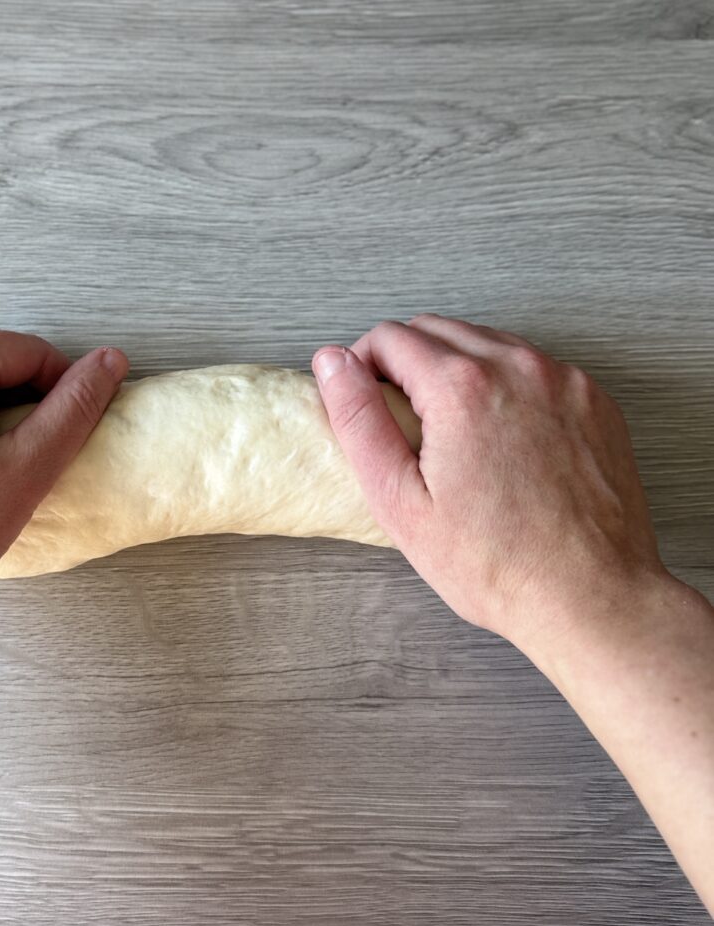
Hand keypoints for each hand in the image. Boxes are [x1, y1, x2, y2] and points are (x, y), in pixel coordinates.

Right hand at [312, 314, 667, 652]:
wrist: (591, 597)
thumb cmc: (496, 563)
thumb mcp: (399, 501)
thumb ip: (358, 420)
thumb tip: (332, 362)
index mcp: (462, 388)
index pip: (389, 337)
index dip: (362, 366)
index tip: (367, 402)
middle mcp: (517, 367)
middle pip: (436, 328)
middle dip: (405, 361)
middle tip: (402, 420)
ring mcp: (563, 379)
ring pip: (485, 341)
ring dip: (455, 368)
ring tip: (450, 431)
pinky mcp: (592, 398)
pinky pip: (532, 365)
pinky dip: (504, 384)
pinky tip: (499, 436)